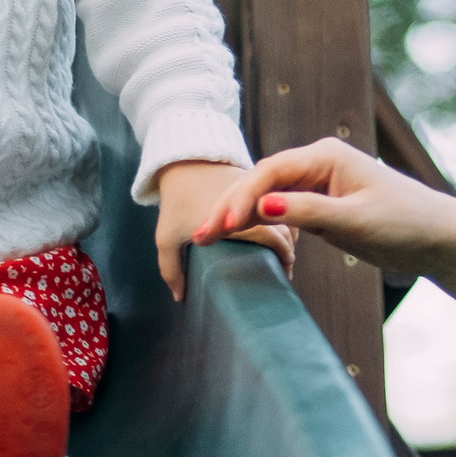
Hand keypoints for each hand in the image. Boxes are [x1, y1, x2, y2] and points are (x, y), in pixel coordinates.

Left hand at [155, 158, 294, 300]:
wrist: (180, 159)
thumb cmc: (174, 202)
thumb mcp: (167, 238)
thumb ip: (172, 270)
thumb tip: (180, 297)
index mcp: (239, 220)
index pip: (275, 239)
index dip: (284, 257)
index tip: (283, 273)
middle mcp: (255, 203)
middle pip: (285, 228)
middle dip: (288, 250)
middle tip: (284, 271)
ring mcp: (259, 191)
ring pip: (285, 212)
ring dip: (287, 233)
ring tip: (283, 253)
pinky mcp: (258, 183)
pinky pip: (278, 201)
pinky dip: (282, 215)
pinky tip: (278, 229)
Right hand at [196, 138, 455, 347]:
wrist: (439, 237)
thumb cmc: (405, 222)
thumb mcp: (354, 220)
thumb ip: (308, 212)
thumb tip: (263, 204)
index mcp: (326, 156)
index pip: (270, 171)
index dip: (241, 197)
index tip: (222, 225)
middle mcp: (319, 164)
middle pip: (262, 181)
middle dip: (231, 208)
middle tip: (201, 236)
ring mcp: (319, 185)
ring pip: (268, 196)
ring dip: (240, 217)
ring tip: (209, 241)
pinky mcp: (323, 206)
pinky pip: (281, 211)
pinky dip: (259, 225)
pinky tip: (238, 240)